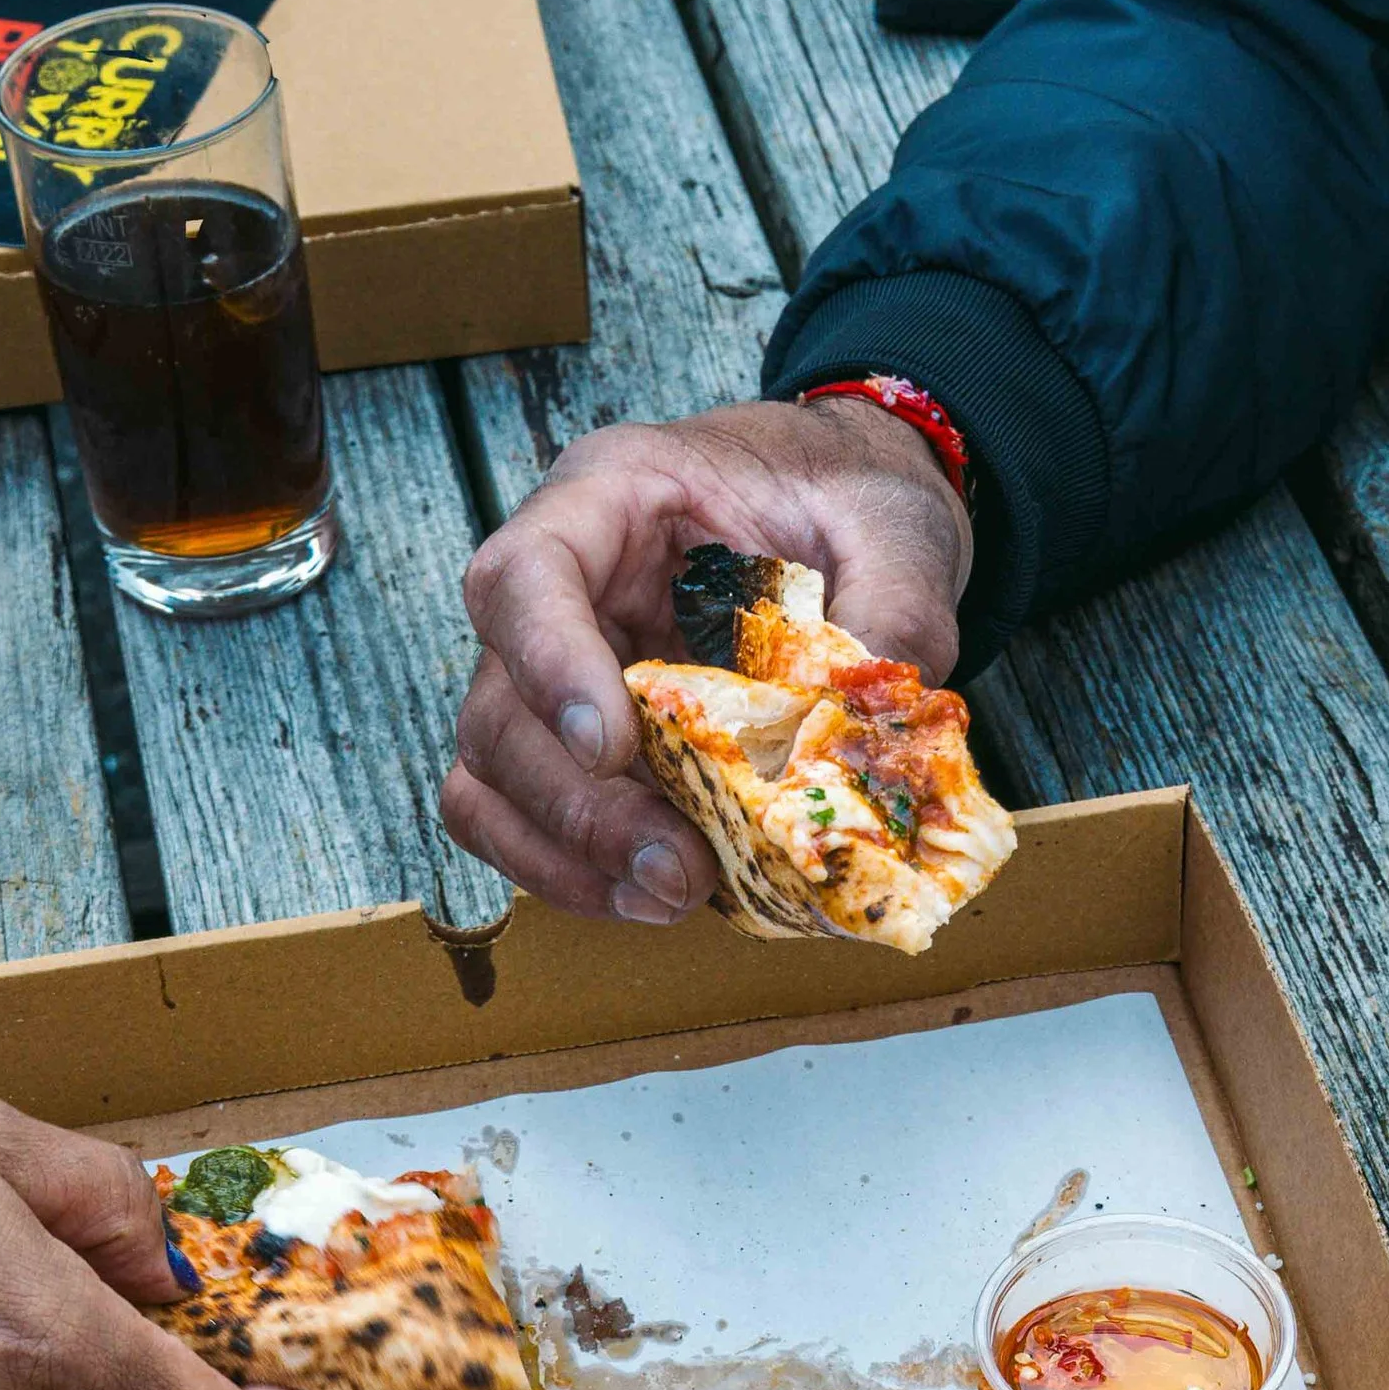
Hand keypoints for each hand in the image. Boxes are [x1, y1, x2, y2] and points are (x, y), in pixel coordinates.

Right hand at [443, 398, 971, 923]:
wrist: (852, 514)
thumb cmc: (848, 494)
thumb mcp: (895, 529)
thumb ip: (891, 615)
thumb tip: (867, 742)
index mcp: (616, 497)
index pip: (525, 574)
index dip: (547, 665)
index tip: (610, 747)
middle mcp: (565, 586)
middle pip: (499, 703)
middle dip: (580, 806)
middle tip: (676, 868)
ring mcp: (557, 669)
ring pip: (493, 776)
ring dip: (569, 854)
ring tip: (670, 895)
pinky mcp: (578, 742)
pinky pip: (530, 819)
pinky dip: (579, 872)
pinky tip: (657, 895)